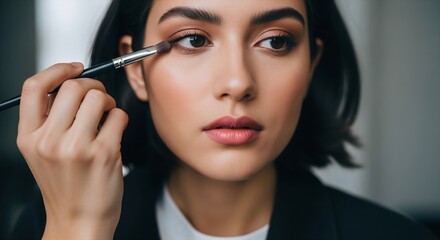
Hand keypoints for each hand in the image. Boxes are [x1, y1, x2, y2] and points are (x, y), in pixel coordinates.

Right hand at [16, 63, 127, 239]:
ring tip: (106, 117)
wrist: (79, 220)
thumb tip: (72, 82)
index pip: (34, 87)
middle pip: (73, 87)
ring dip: (108, 102)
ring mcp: (77, 147)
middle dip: (92, 86)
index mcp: (29, 137)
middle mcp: (49, 141)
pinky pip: (119, 115)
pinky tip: (114, 133)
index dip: (57, 70)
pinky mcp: (104, 153)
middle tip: (98, 98)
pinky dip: (120, 119)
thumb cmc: (66, 184)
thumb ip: (50, 119)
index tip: (75, 68)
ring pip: (98, 97)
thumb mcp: (41, 152)